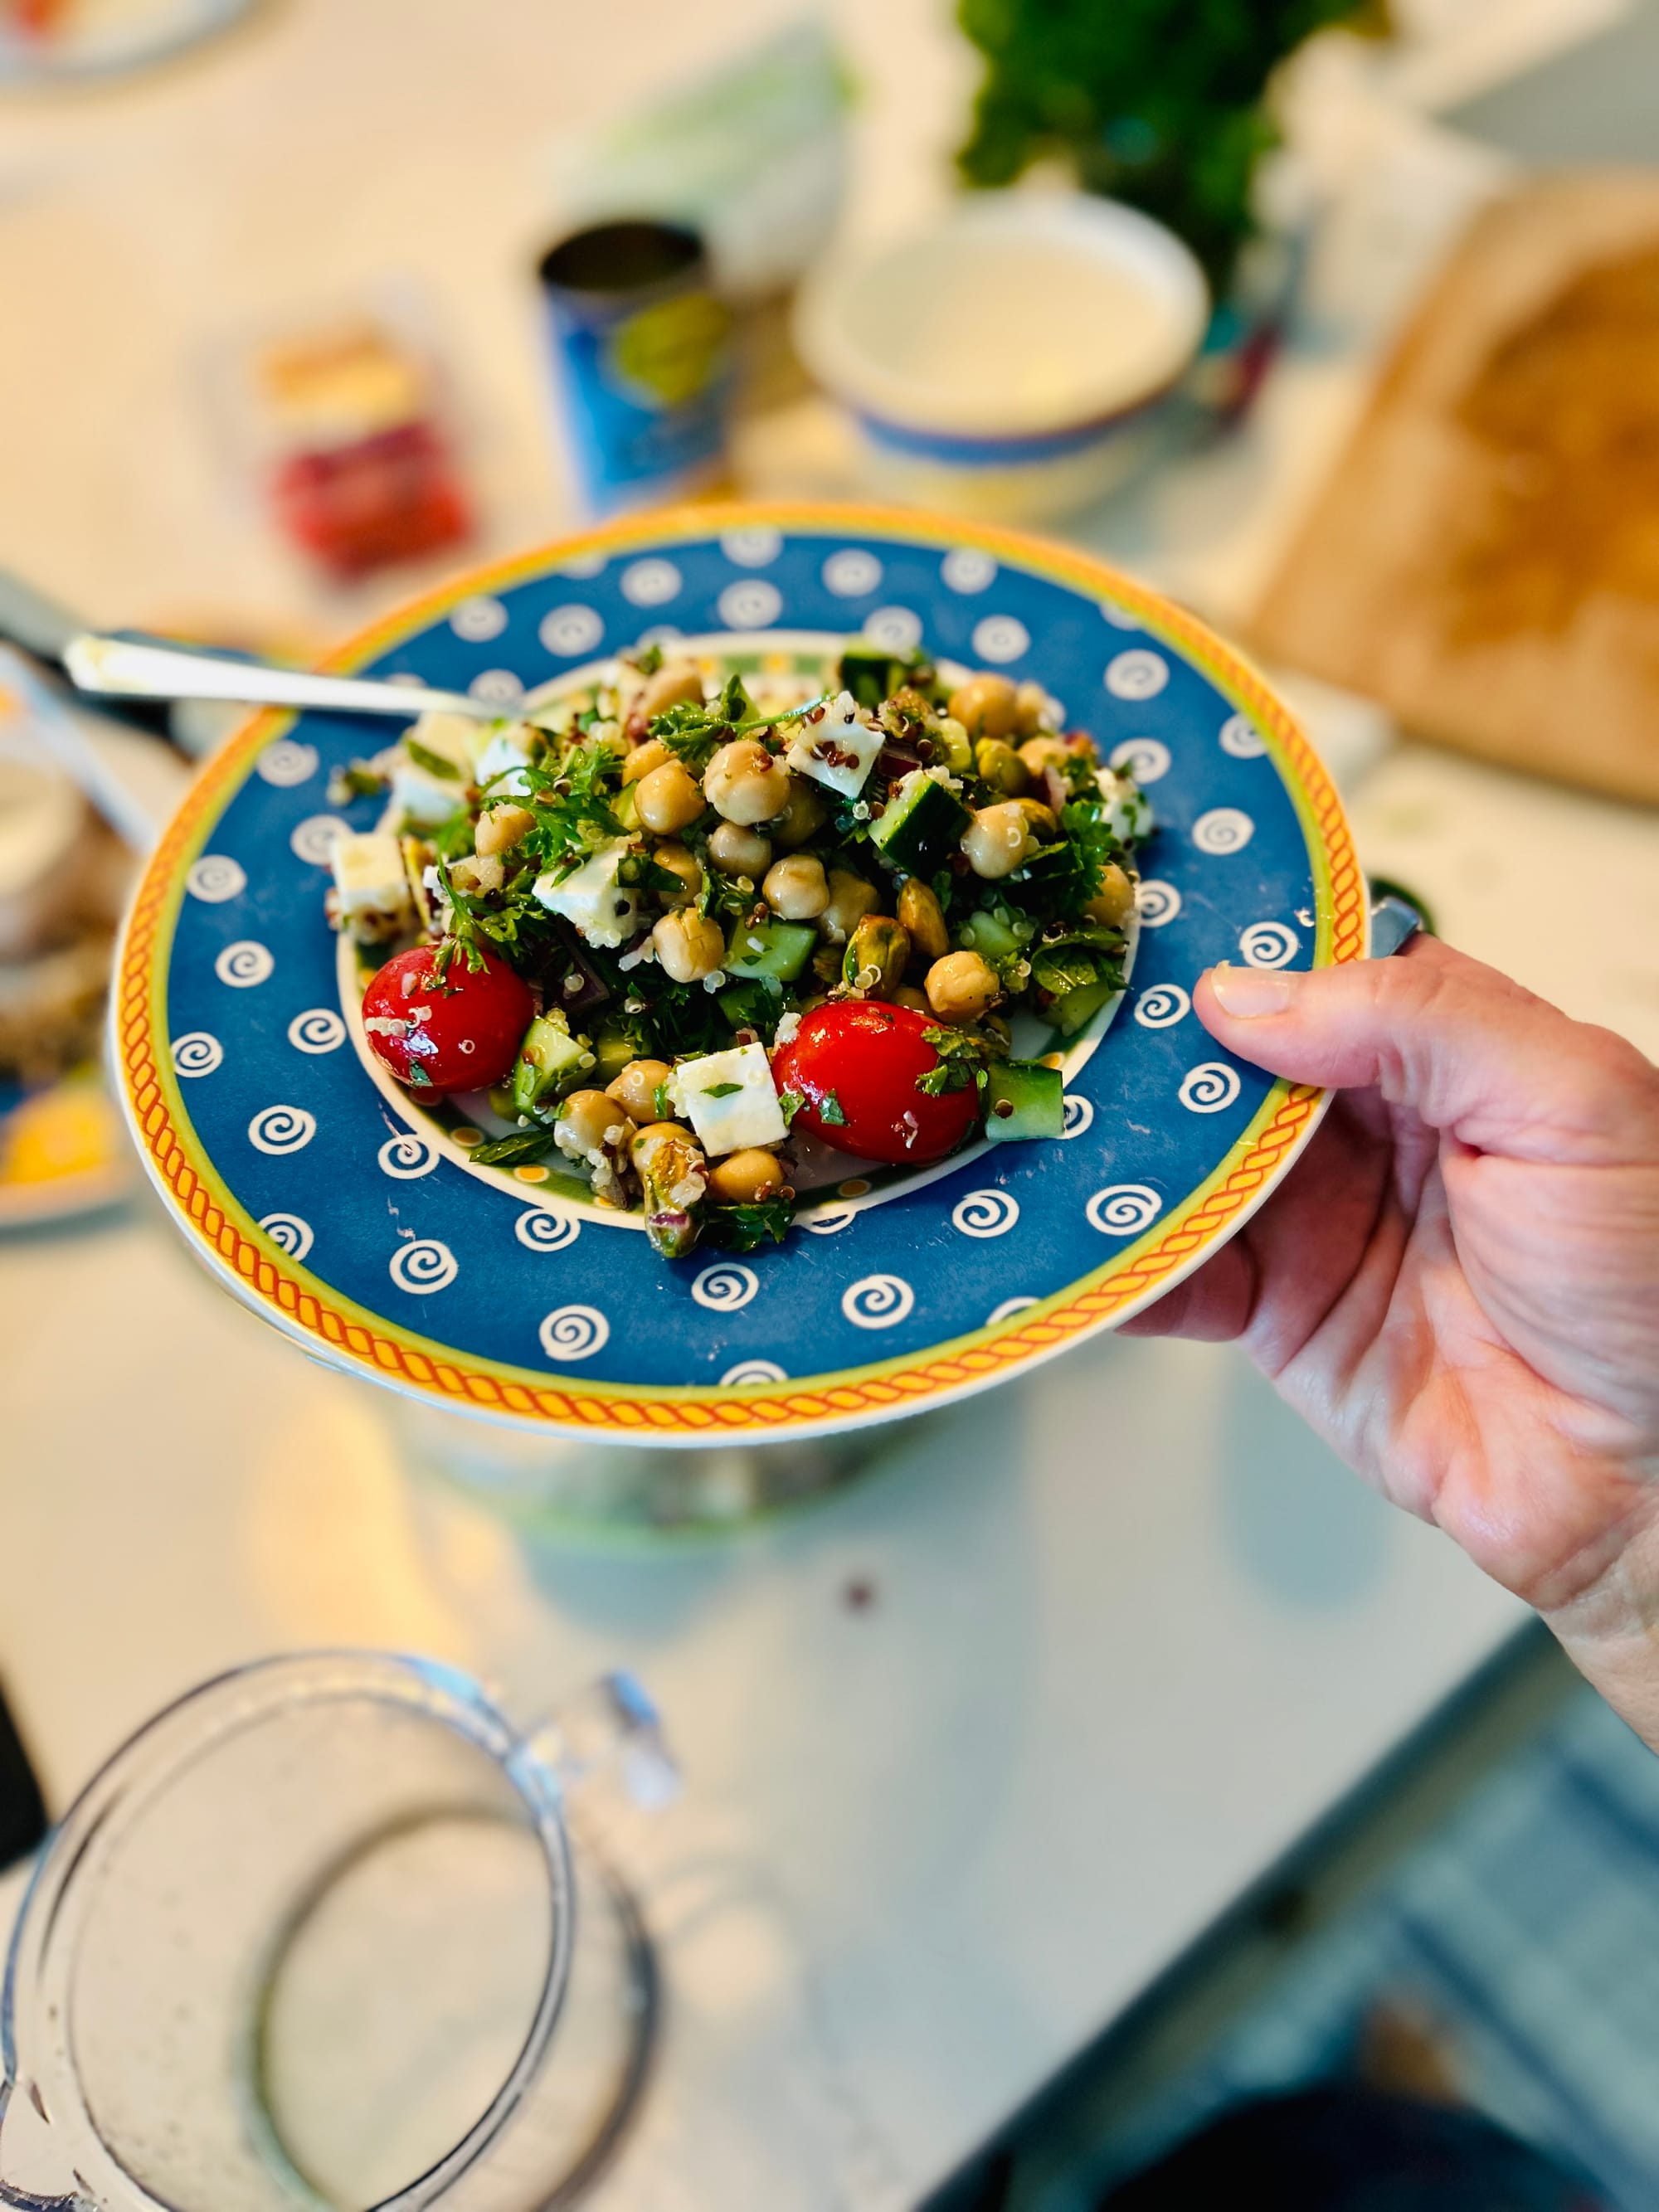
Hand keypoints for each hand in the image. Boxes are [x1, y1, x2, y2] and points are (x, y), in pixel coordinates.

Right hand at [1126, 937, 1658, 1747]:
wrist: (1646, 1478)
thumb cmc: (1651, 1281)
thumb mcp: (1569, 1103)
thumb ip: (1420, 1023)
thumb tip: (1252, 996)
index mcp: (1444, 1053)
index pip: (1313, 976)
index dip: (1231, 956)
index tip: (1136, 941)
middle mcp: (1368, 1128)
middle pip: (1227, 1070)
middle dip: (1145, 1053)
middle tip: (1056, 1033)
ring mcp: (1315, 1222)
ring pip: (1185, 1168)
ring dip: (1114, 1155)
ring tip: (1036, 1130)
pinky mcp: (1279, 1319)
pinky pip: (1180, 1280)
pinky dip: (1119, 1265)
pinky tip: (1071, 1245)